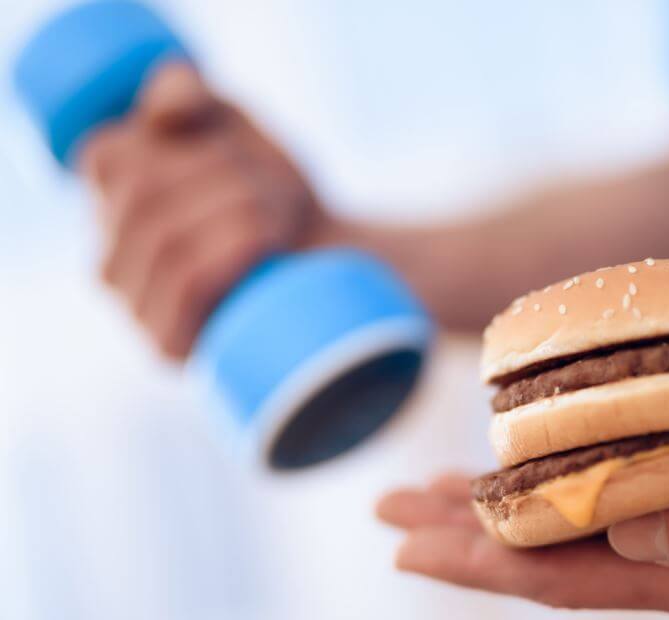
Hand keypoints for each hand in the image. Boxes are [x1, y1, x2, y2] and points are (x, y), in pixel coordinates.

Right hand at [79, 62, 332, 358]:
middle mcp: (107, 258)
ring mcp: (133, 307)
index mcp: (107, 206)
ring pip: (168, 237)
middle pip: (146, 193)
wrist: (330, 261)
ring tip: (279, 219)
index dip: (181, 143)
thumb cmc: (273, 191)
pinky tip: (268, 245)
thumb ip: (186, 91)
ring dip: (241, 211)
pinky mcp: (167, 346)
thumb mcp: (232, 124)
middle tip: (275, 190)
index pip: (108, 155)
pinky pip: (185, 287)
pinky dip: (233, 253)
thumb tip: (163, 114)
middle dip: (226, 176)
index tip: (234, 149)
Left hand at [378, 371, 668, 618]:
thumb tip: (621, 528)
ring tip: (437, 492)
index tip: (404, 536)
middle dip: (465, 535)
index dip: (478, 556)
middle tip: (389, 510)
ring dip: (505, 509)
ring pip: (580, 523)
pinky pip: (624, 486)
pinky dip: (567, 477)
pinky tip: (546, 462)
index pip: (565, 574)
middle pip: (552, 554)